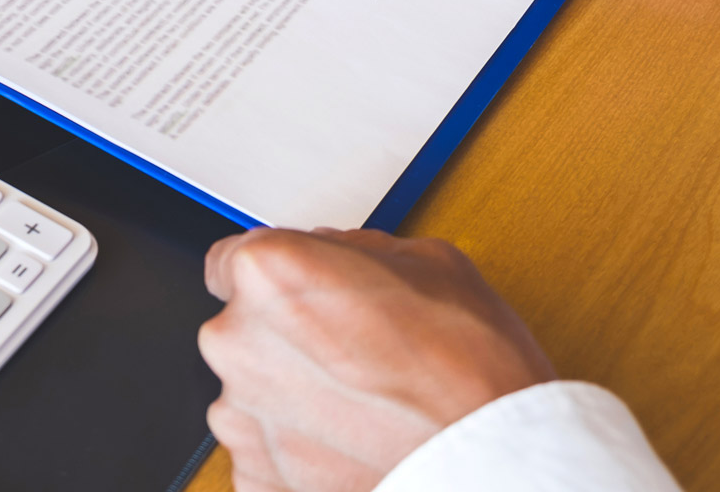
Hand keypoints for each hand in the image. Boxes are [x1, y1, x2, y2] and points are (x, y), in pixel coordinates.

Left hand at [198, 228, 555, 490]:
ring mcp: (239, 415)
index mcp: (269, 276)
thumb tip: (331, 253)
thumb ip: (353, 250)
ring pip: (252, 390)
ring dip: (291, 394)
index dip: (272, 277)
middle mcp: (236, 342)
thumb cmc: (470, 371)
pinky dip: (297, 446)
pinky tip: (349, 442)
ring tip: (361, 406)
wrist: (489, 468)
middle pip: (241, 328)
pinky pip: (265, 446)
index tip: (296, 292)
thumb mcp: (429, 263)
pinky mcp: (252, 474)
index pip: (231, 261)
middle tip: (349, 354)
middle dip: (285, 337)